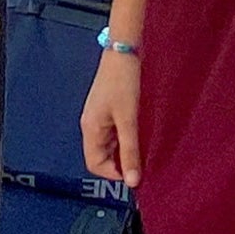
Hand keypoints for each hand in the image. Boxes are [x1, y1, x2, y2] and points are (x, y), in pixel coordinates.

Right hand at [81, 50, 142, 187]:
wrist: (123, 51)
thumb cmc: (123, 82)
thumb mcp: (129, 120)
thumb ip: (131, 151)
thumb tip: (132, 182)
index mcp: (90, 130)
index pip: (95, 165)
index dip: (114, 174)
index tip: (136, 173)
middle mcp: (90, 125)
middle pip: (101, 156)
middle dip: (121, 162)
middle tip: (143, 160)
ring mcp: (98, 117)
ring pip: (109, 145)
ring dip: (125, 149)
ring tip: (144, 145)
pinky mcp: (107, 109)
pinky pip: (114, 132)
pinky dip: (126, 137)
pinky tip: (141, 132)